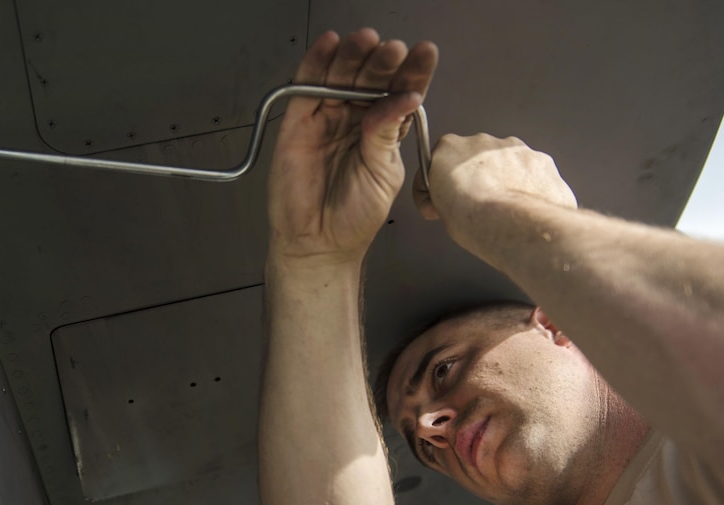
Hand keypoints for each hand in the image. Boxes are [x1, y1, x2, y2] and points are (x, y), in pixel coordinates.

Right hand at [268, 29, 437, 267]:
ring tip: (368, 41)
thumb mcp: (383, 173)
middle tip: (394, 49)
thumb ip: (387, 134)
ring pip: (340, 76)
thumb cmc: (355, 217)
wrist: (319, 244)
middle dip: (383, 61)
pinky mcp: (298, 123)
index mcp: (384, 130)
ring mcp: (326, 118)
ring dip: (353, 55)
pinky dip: (315, 63)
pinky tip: (329, 44)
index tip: (426, 53)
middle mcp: (356, 119)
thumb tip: (403, 98)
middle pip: (370, 78)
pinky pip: (306, 87)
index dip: (412, 72)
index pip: (399, 93)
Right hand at [413, 134, 577, 240]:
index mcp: (449, 148)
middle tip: (476, 207)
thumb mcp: (438, 210)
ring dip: (503, 180)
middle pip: (474, 158)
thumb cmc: (473, 219)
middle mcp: (481, 142)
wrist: (513, 223)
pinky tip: (524, 207)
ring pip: (505, 162)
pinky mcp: (538, 158)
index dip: (441, 184)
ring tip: (503, 210)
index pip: (439, 161)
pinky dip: (527, 185)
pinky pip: (530, 171)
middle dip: (476, 178)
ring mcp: (512, 148)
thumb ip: (441, 195)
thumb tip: (447, 201)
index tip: (445, 201)